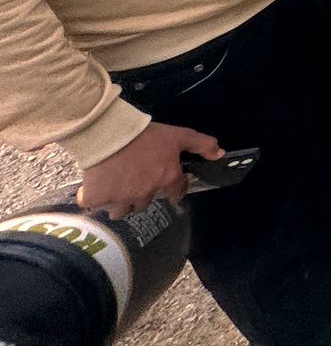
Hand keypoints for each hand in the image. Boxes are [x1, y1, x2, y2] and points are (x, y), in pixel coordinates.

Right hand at [78, 121, 219, 217]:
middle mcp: (145, 193)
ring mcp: (121, 199)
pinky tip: (95, 190)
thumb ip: (201, 144)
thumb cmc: (145, 134)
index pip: (176, 194)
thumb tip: (220, 154)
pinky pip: (95, 206)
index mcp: (166, 178)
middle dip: (142, 196)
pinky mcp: (98, 198)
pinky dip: (94, 200)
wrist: (109, 133)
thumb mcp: (178, 134)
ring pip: (122, 211)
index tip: (170, 188)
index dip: (174, 191)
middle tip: (136, 183)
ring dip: (120, 204)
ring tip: (116, 191)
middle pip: (145, 204)